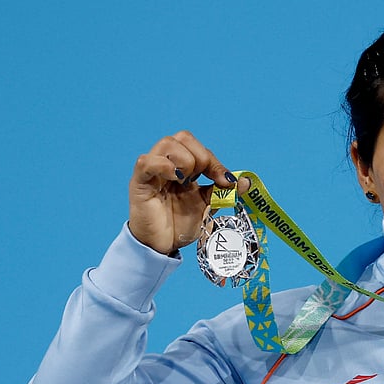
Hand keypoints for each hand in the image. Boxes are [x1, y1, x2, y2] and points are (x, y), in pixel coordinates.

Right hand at [128, 131, 239, 254]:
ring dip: (184, 160)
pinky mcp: (139, 182)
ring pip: (167, 143)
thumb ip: (222, 191)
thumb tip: (245, 181)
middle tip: (201, 179)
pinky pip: (147, 162)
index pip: (199, 148)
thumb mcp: (206, 205)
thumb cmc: (179, 224)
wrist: (163, 245)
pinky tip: (176, 179)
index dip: (215, 161)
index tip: (225, 180)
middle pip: (183, 137)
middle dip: (200, 156)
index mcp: (183, 167)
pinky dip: (164, 166)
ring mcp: (152, 171)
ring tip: (185, 182)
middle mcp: (167, 164)